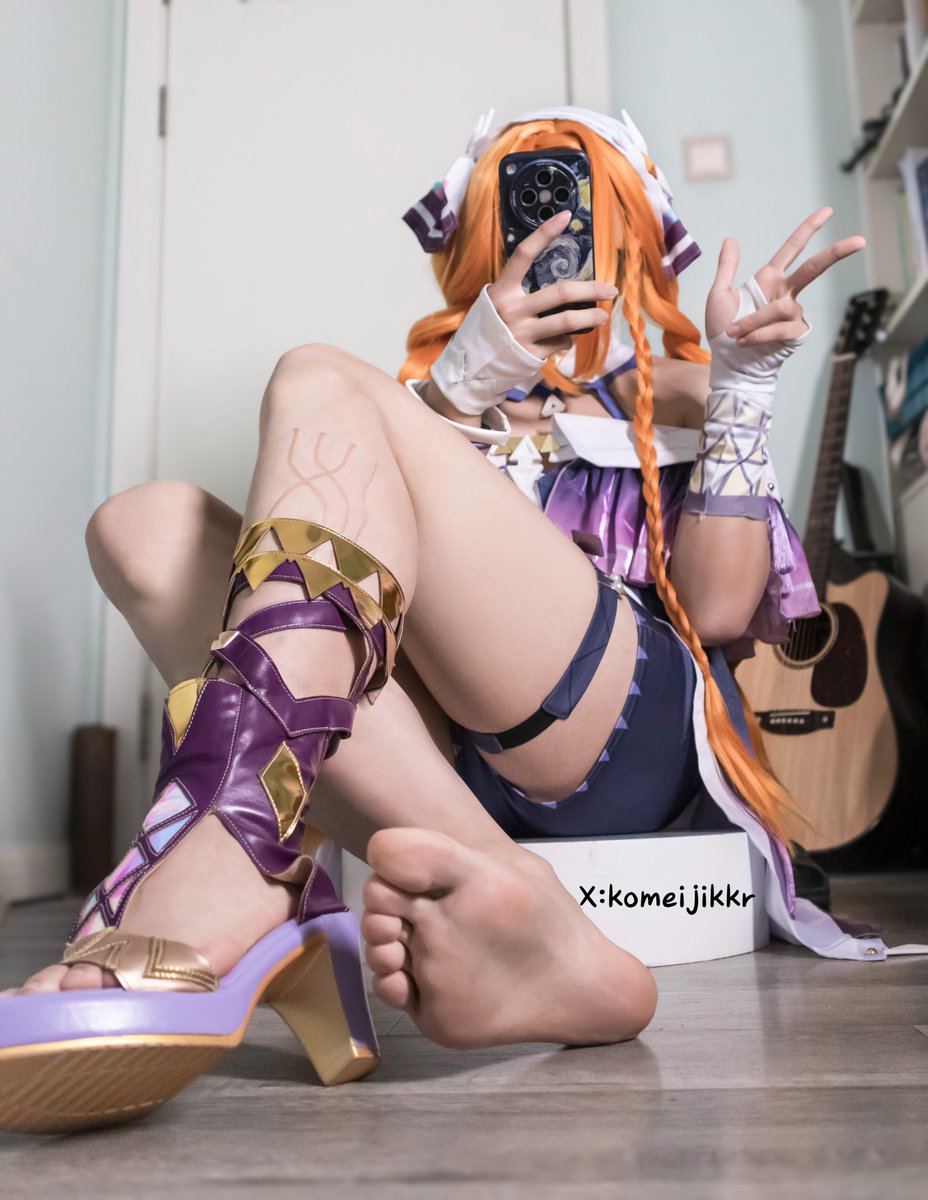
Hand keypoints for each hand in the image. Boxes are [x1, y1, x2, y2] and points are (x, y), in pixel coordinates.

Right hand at [486, 209, 617, 358]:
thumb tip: (562, 292)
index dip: (543, 233)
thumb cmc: (488, 329)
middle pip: (559, 293)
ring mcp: (522, 333)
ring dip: (589, 318)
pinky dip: (565, 340)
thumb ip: (521, 294)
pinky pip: (558, 342)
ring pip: (566, 322)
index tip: (565, 216)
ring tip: (602, 317)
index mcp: (501, 291)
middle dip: (590, 289)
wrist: (471, 367)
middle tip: (610, 289)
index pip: (523, 255)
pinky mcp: (530, 354)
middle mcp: (512, 310)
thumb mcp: (496, 304)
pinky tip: (561, 340)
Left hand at [706, 207, 865, 343]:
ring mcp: (792, 313)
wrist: (727, 363)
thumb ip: (727, 268)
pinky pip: (780, 327)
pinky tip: (744, 341)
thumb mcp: (719, 295)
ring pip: (780, 308)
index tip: (827, 211)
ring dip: (754, 320)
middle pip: (814, 268)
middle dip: (836, 253)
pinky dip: (759, 334)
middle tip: (860, 241)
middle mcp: (785, 293)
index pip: (792, 249)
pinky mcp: (795, 333)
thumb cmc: (724, 331)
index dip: (808, 229)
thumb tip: (730, 238)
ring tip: (735, 333)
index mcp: (770, 279)